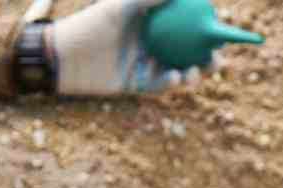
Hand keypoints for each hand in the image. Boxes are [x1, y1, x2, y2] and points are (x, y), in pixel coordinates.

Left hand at [52, 0, 209, 94]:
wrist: (64, 56)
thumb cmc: (90, 25)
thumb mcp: (120, 7)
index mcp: (152, 25)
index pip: (184, 28)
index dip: (204, 31)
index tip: (219, 31)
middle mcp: (151, 45)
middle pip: (186, 53)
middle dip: (206, 60)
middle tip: (217, 60)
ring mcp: (144, 65)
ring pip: (176, 71)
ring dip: (190, 74)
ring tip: (193, 72)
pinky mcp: (136, 85)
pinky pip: (158, 85)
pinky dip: (168, 82)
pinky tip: (174, 77)